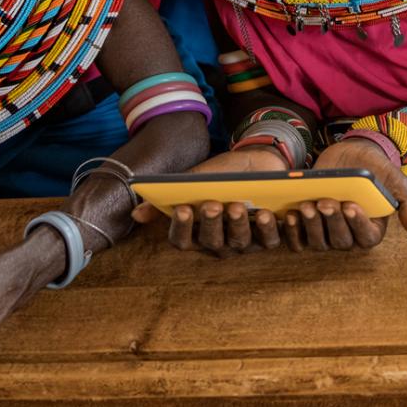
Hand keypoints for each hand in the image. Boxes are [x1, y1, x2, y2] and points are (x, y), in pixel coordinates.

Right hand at [129, 147, 291, 255]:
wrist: (260, 162)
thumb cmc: (225, 174)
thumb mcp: (198, 179)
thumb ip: (173, 194)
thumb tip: (136, 214)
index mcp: (196, 232)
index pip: (182, 241)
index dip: (181, 228)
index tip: (181, 209)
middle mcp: (219, 244)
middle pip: (211, 242)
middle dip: (210, 224)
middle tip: (211, 204)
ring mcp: (244, 243)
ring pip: (239, 242)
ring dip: (237, 226)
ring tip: (236, 205)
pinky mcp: (269, 236)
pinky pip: (270, 240)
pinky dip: (268, 228)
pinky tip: (265, 213)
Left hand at [299, 137, 406, 247]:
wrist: (352, 154)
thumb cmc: (377, 170)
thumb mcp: (395, 184)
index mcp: (372, 230)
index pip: (367, 237)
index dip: (358, 225)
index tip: (351, 205)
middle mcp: (349, 237)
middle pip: (340, 241)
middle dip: (332, 221)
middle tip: (327, 201)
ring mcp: (326, 233)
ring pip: (318, 241)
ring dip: (312, 225)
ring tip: (307, 205)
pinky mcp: (308, 226)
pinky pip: (298, 239)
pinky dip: (293, 230)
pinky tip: (290, 213)